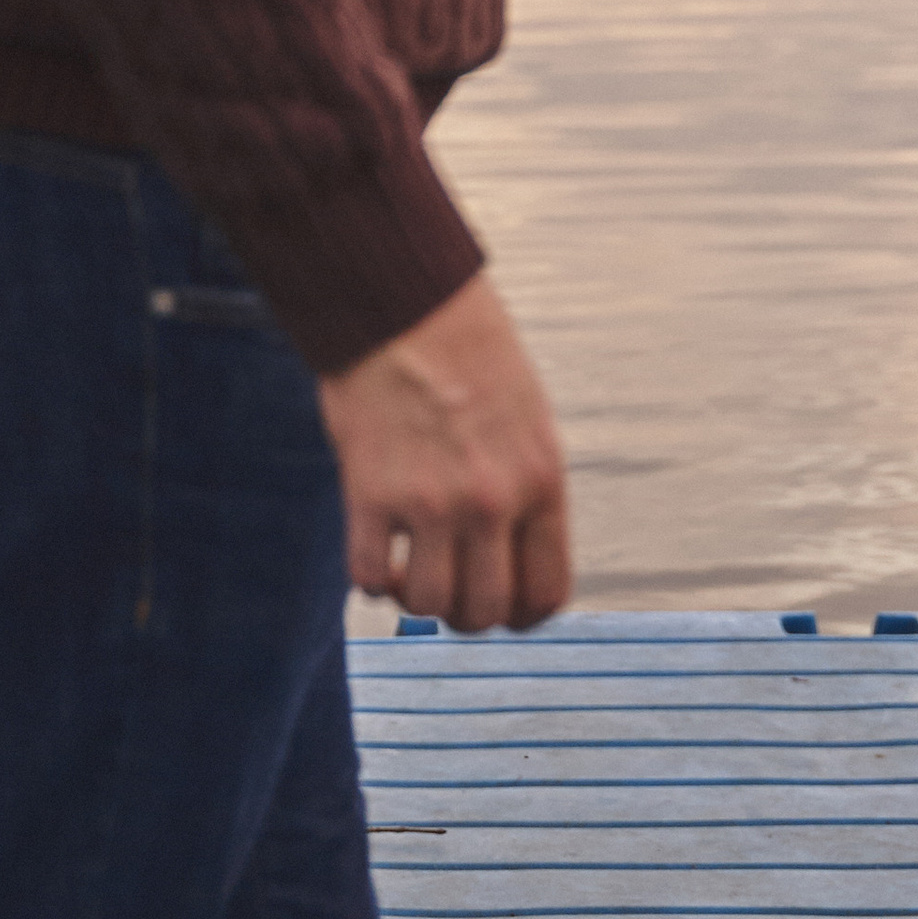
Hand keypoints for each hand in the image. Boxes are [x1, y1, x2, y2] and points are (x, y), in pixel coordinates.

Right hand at [318, 269, 570, 632]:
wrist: (406, 303)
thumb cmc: (469, 355)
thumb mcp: (527, 420)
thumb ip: (526, 491)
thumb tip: (511, 562)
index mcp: (543, 479)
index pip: (548, 592)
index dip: (523, 616)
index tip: (501, 609)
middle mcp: (494, 499)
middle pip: (487, 612)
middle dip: (466, 614)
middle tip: (448, 587)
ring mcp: (432, 500)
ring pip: (429, 605)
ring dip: (415, 596)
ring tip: (408, 566)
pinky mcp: (372, 492)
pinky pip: (370, 576)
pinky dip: (371, 576)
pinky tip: (374, 547)